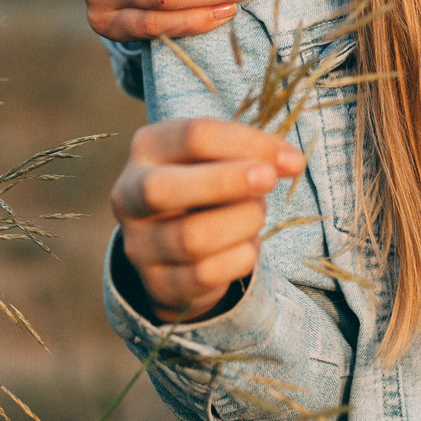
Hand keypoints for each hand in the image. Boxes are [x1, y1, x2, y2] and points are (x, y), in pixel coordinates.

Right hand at [111, 117, 307, 322]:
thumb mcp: (218, 158)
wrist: (177, 246)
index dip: (248, 143)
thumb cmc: (206, 186)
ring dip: (241, 223)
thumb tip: (291, 161)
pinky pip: (205, 274)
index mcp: (147, 148)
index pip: (194, 136)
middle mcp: (129, 195)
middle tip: (269, 180)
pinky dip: (240, 257)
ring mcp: (139, 245)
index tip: (292, 159)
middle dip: (226, 182)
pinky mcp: (158, 284)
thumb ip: (250, 154)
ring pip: (191, 238)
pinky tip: (247, 245)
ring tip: (256, 215)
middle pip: (164, 188)